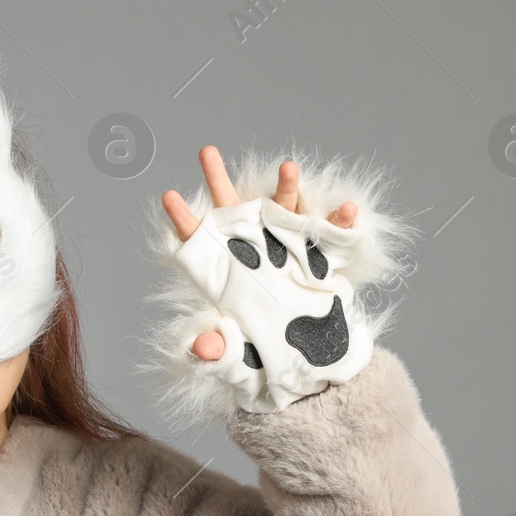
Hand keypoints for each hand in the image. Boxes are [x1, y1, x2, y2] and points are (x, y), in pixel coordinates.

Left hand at [161, 146, 357, 361]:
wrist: (304, 364)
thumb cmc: (260, 358)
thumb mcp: (234, 359)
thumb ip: (216, 352)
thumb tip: (205, 347)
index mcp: (223, 273)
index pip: (198, 242)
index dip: (184, 220)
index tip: (168, 196)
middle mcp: (251, 253)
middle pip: (231, 210)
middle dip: (217, 179)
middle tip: (205, 151)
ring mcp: (284, 251)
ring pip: (283, 210)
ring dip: (287, 187)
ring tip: (289, 166)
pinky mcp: (318, 260)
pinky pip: (331, 236)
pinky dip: (341, 221)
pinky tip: (347, 210)